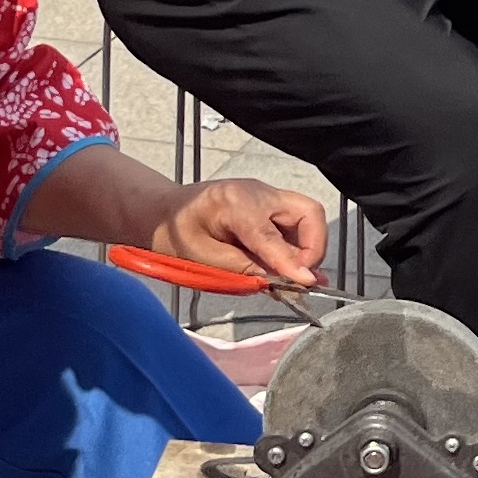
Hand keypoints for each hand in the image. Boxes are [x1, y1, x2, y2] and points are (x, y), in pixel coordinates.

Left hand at [154, 178, 329, 287]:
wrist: (163, 212)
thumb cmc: (176, 234)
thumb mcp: (204, 259)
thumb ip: (246, 270)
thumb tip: (285, 284)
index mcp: (233, 203)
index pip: (272, 235)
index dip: (292, 262)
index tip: (307, 284)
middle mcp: (257, 192)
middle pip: (308, 213)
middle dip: (313, 248)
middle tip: (301, 277)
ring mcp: (266, 195)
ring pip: (307, 216)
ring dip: (307, 247)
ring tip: (290, 273)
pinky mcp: (269, 203)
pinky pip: (296, 222)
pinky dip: (297, 245)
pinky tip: (283, 264)